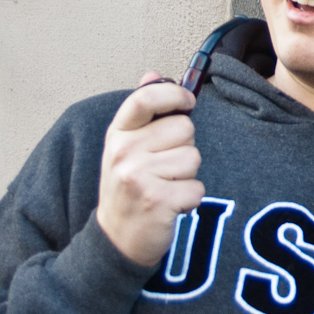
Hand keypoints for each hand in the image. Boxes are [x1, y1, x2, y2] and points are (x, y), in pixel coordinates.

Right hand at [96, 72, 204, 266]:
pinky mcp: (157, 201)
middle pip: (185, 128)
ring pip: (194, 158)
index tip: (188, 102)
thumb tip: (154, 74)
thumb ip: (142, 111)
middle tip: (164, 167)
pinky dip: (190, 199)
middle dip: (184, 147)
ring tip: (165, 186)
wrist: (115, 239)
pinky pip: (197, 188)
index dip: (175, 94)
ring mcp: (138, 177)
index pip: (146, 98)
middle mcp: (124, 153)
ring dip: (188, 175)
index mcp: (118, 134)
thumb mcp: (125, 147)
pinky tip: (170, 205)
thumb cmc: (128, 187)